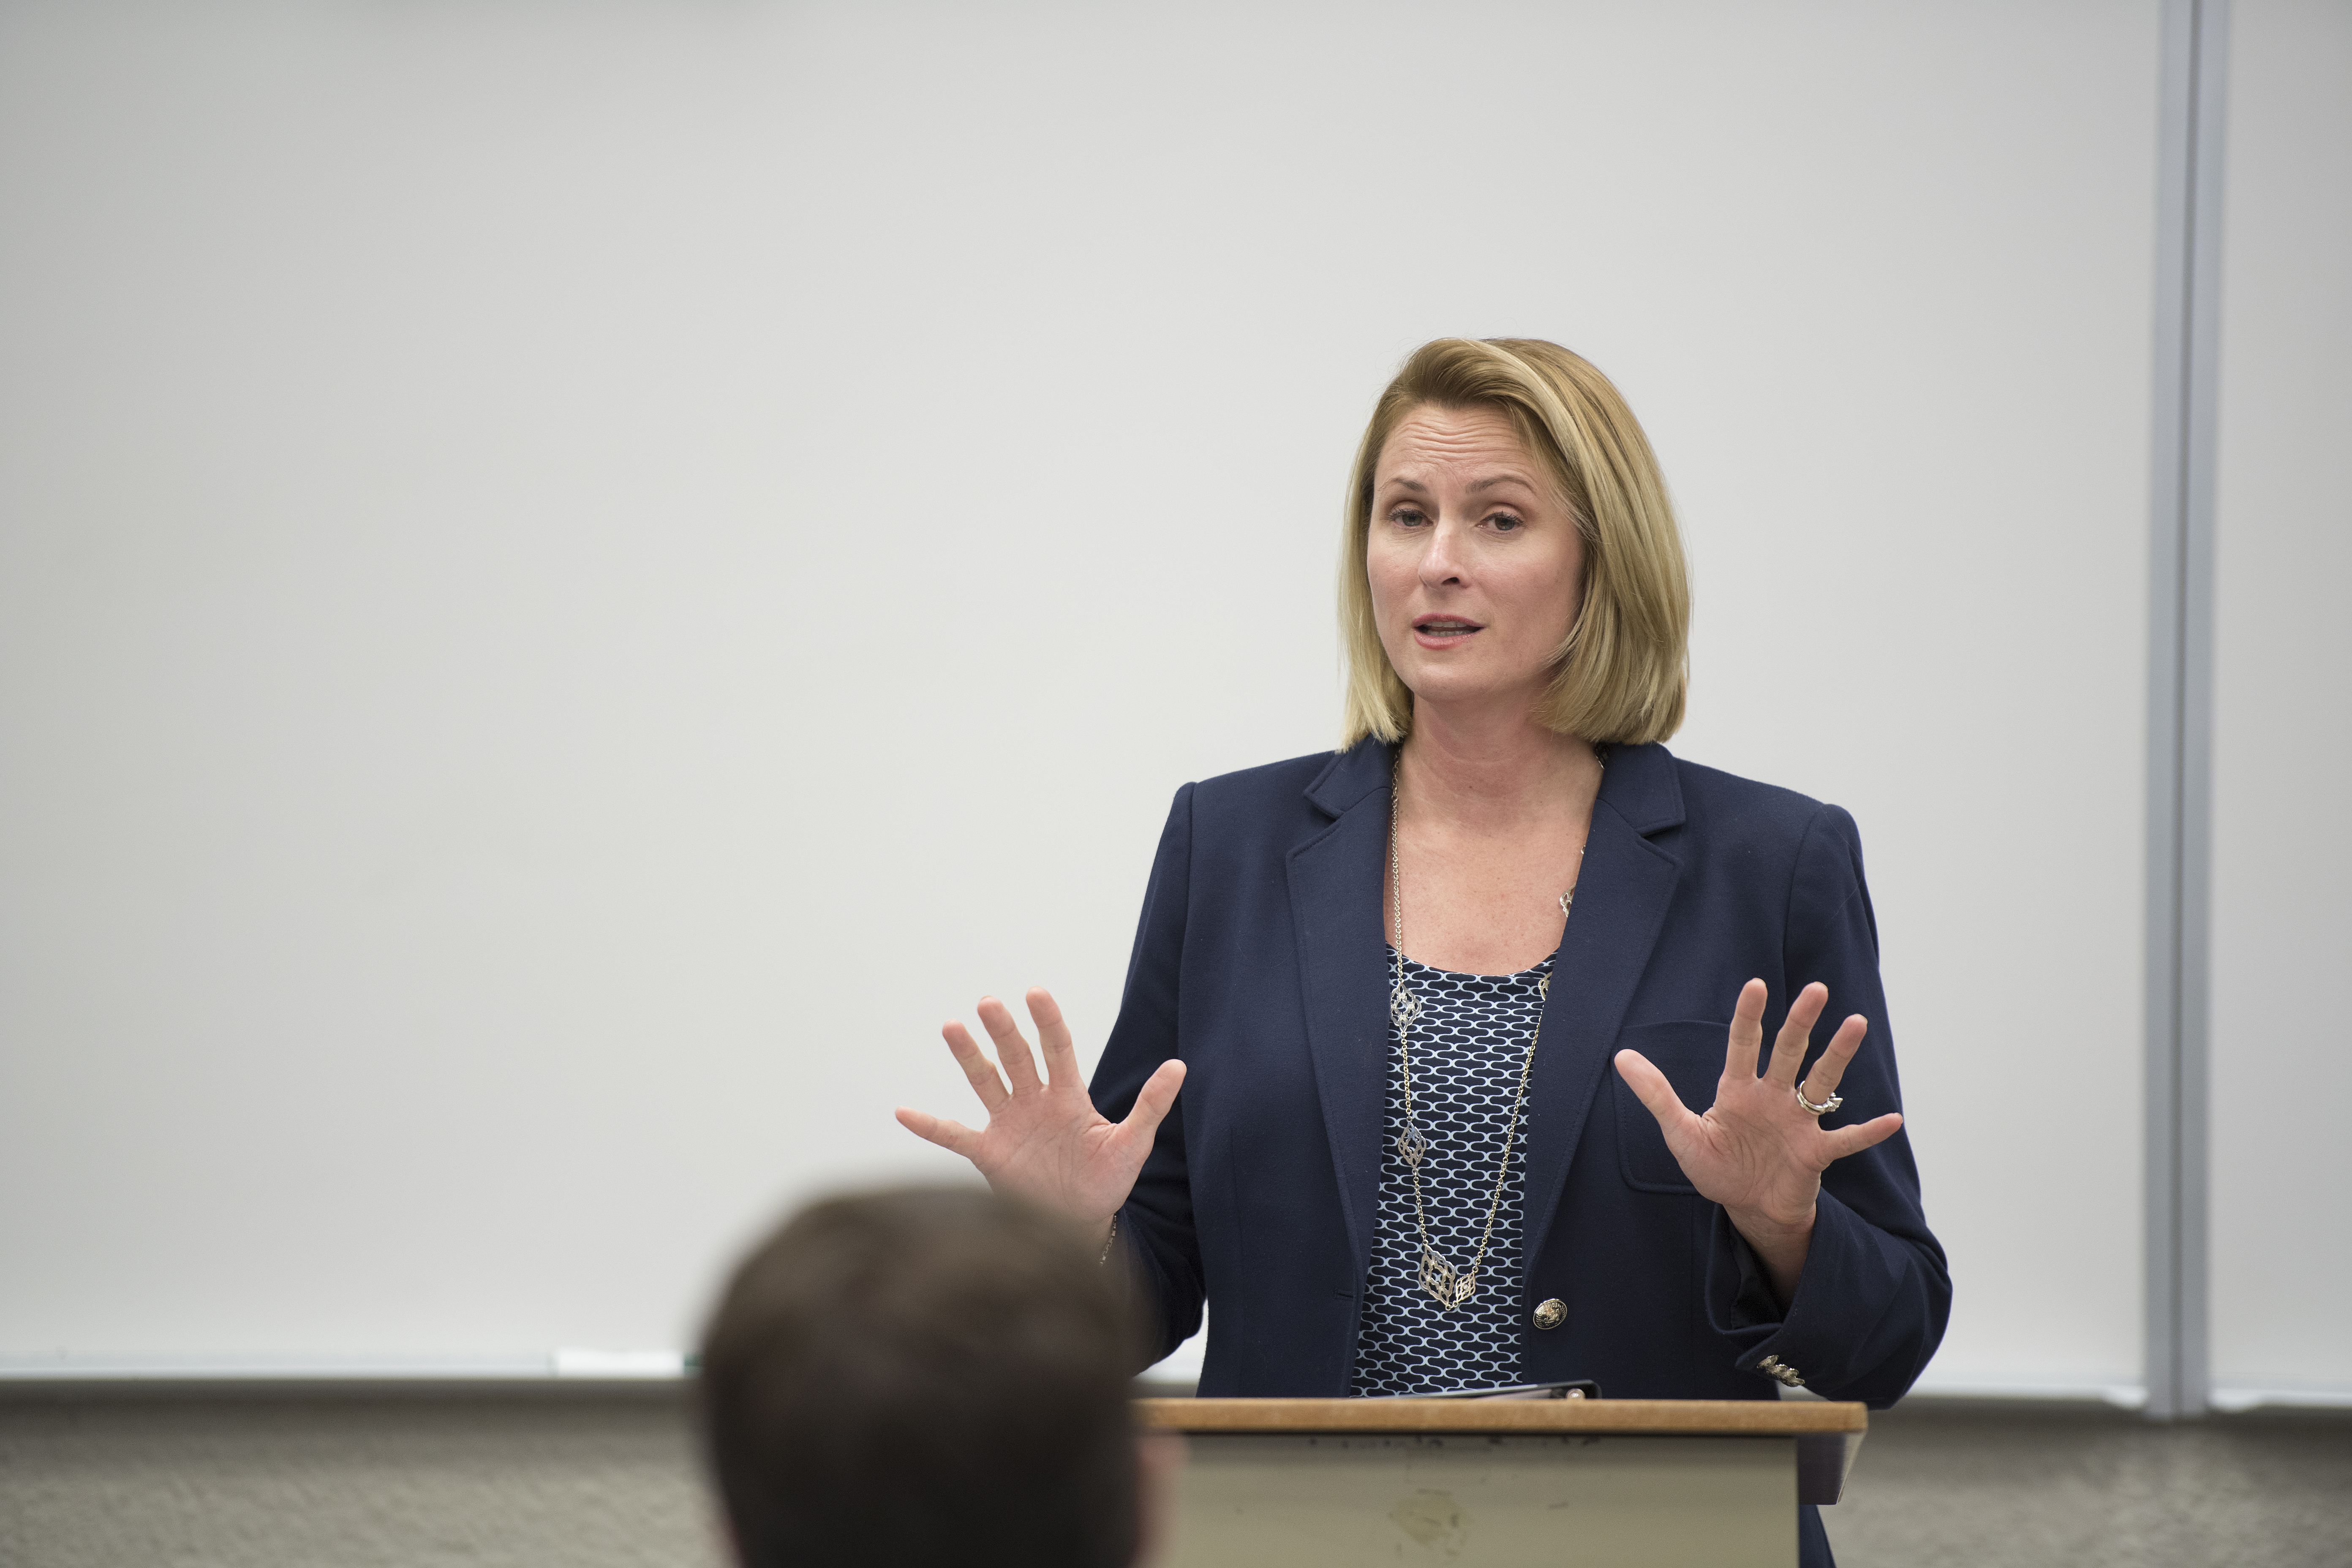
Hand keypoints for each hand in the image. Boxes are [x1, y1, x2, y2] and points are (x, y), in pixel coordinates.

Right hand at [895, 987, 1185, 1235]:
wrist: (1080, 1225)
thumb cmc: (1107, 1182)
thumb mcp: (1133, 1144)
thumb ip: (1151, 1104)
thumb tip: (1180, 1066)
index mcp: (1068, 1095)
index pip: (1057, 1047)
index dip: (1047, 1021)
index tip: (1036, 992)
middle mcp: (1034, 1101)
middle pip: (1017, 1057)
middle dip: (1003, 1030)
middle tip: (988, 1002)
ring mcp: (1008, 1124)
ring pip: (985, 1082)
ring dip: (968, 1056)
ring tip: (951, 1026)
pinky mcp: (988, 1154)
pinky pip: (953, 1136)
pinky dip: (928, 1125)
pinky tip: (903, 1111)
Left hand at [1613, 980, 1902, 1303]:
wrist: (1747, 1208)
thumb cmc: (1717, 1167)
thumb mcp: (1680, 1133)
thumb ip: (1656, 1095)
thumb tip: (1621, 1057)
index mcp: (1739, 1089)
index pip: (1744, 1043)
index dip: (1750, 1016)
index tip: (1755, 985)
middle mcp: (1773, 1097)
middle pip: (1789, 1052)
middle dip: (1801, 1021)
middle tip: (1816, 989)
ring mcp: (1798, 1123)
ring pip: (1821, 1082)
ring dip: (1838, 1055)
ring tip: (1855, 1023)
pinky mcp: (1815, 1153)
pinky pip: (1846, 1139)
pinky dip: (1868, 1131)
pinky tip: (1893, 1119)